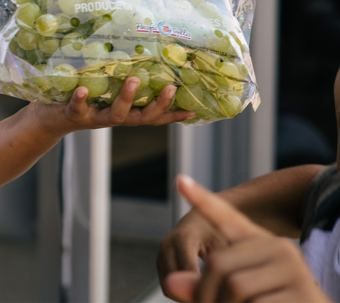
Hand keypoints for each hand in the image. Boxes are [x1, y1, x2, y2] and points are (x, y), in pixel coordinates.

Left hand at [39, 77, 195, 131]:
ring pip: (116, 115)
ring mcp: (94, 117)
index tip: (196, 110)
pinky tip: (82, 89)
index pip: (154, 116)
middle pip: (142, 118)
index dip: (174, 115)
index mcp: (125, 112)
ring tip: (133, 80)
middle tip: (171, 88)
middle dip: (158, 105)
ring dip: (126, 98)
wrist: (49, 119)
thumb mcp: (105, 91)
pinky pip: (78, 108)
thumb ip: (121, 80)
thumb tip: (140, 58)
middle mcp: (114, 117)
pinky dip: (81, 99)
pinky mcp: (73, 114)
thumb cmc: (82, 100)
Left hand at [163, 174, 328, 302]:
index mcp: (261, 243)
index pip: (226, 217)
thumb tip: (170, 282)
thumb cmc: (274, 302)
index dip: (202, 201)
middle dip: (205, 294)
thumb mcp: (238, 290)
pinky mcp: (303, 294)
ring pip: (235, 285)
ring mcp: (293, 269)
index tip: (180, 180)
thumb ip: (204, 281)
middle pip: (219, 264)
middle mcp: (278, 248)